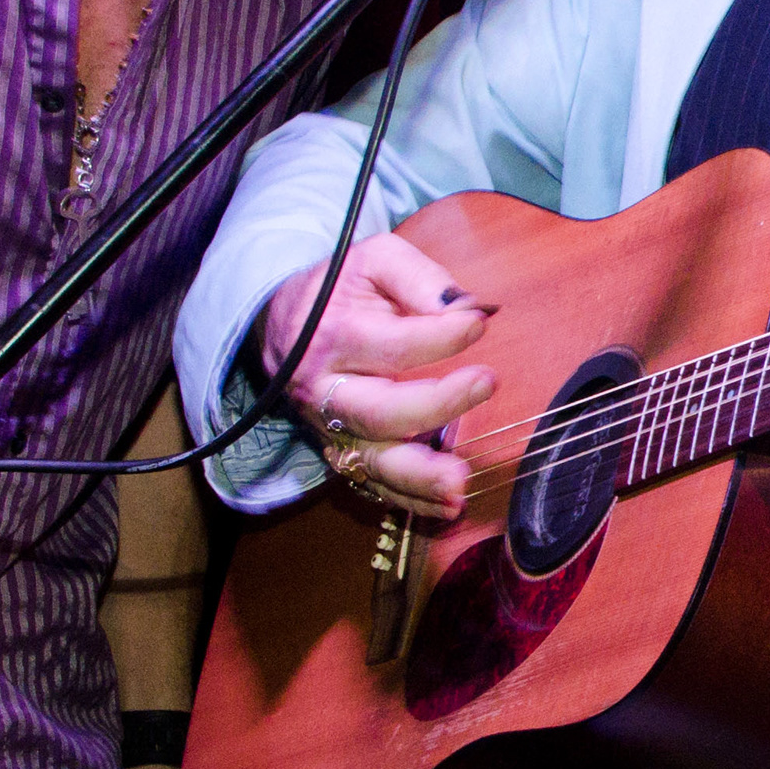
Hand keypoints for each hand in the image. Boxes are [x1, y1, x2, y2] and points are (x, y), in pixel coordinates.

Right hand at [258, 231, 495, 517]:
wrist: (283, 326)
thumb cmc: (340, 290)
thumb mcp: (374, 261)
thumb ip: (420, 278)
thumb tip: (470, 308)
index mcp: (332, 336)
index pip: (391, 344)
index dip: (439, 336)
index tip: (479, 324)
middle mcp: (326, 390)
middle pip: (379, 412)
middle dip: (437, 405)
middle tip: (487, 383)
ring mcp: (331, 430)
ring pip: (373, 462)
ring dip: (420, 478)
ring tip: (461, 482)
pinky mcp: (341, 454)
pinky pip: (374, 486)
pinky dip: (410, 502)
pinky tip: (448, 507)